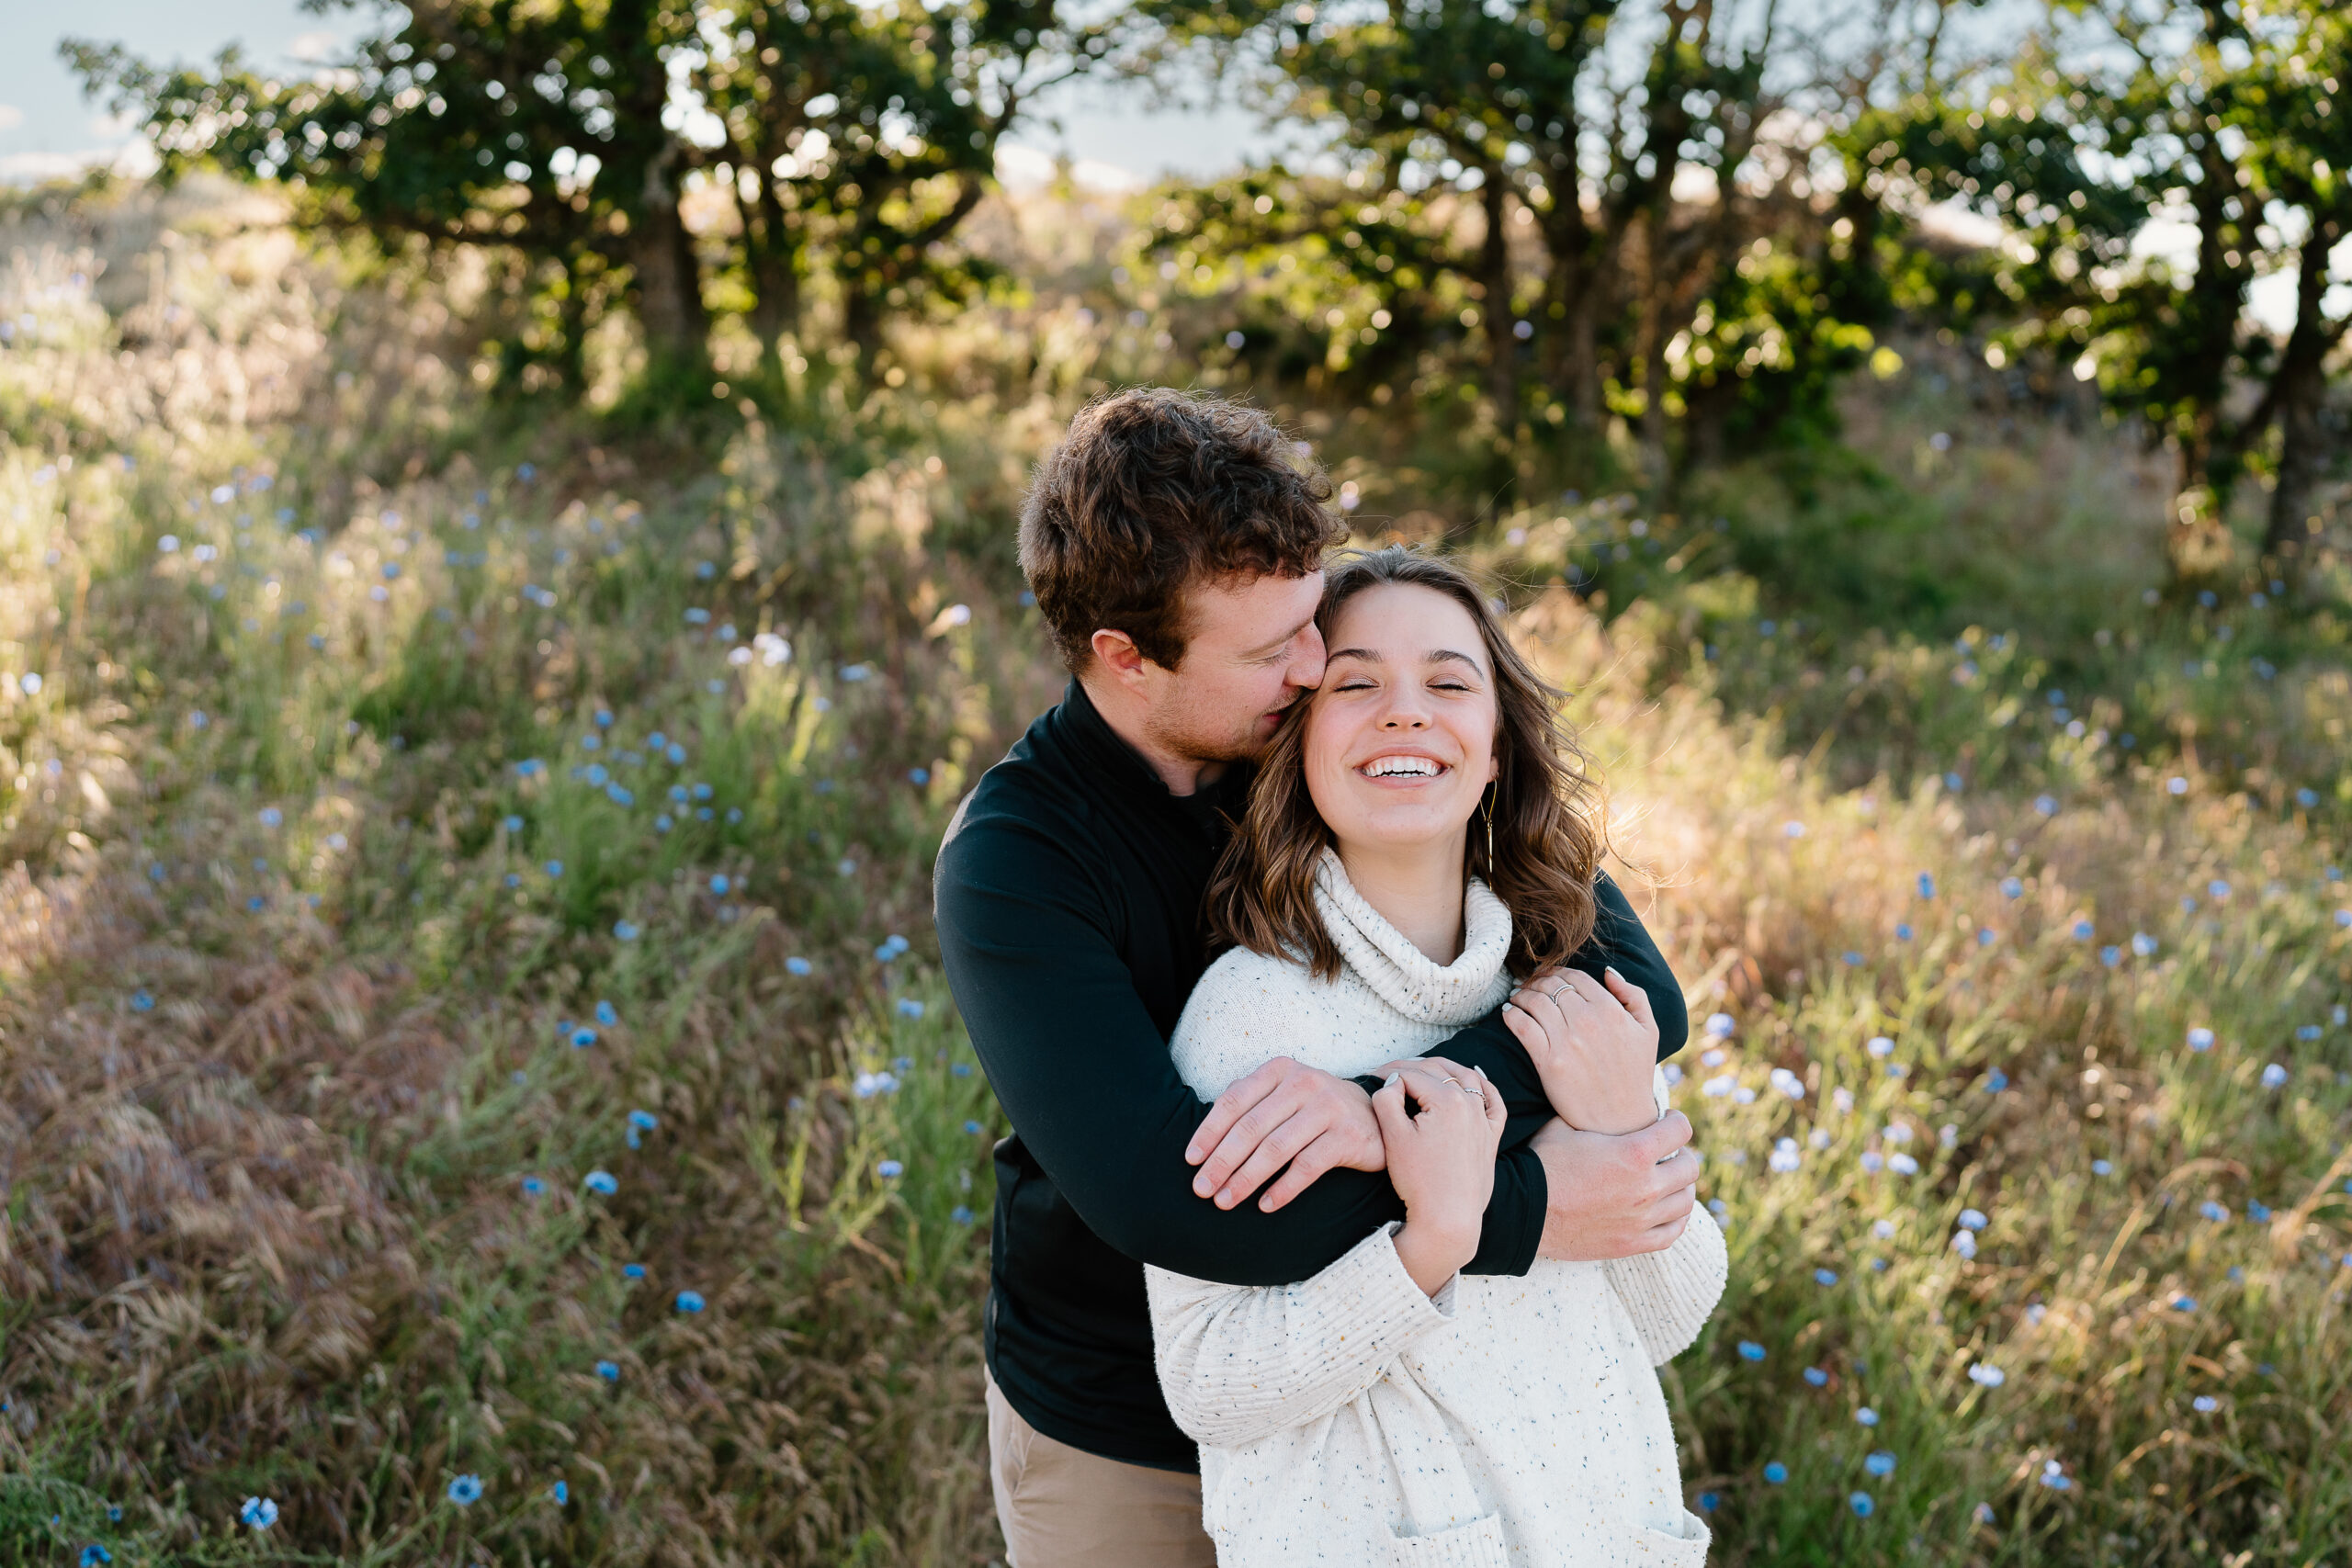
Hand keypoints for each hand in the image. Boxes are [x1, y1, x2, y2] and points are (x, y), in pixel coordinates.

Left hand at [1186, 1057, 1384, 1212]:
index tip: (1191, 1160)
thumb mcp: (1283, 1093)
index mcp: (1279, 1070)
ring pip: (1276, 1149)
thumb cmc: (1316, 1108)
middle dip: (1222, 1162)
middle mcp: (1303, 1083)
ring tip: (1226, 1201)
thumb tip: (1205, 1135)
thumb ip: (1249, 1102)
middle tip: (1202, 1189)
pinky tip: (1265, 1205)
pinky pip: (1307, 1167)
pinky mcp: (1348, 1136)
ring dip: (1246, 1179)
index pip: (1234, 1101)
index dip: (1209, 1132)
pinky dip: (1284, 1188)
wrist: (1376, 1114)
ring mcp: (1328, 1108)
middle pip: (1251, 1128)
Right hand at [1374, 1060, 1505, 1294]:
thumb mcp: (1393, 1137)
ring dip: (1444, 1068)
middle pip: (1437, 1072)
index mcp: (1447, 1099)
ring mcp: (1484, 1120)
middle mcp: (1470, 1104)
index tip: (1369, 1077)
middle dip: (1409, 1068)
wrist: (1448, 1219)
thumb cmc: (1419, 1181)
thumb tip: (1394, 1081)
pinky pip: (1494, 1102)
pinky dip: (1485, 1086)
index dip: (1386, 1074)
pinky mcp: (1491, 1138)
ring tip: (1423, 1069)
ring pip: (1467, 1079)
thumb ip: (1387, 1100)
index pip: (1410, 1074)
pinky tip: (1476, 1078)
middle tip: (1387, 1074)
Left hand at [1504, 965, 1660, 1134]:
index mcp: (1611, 1010)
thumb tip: (1609, 972)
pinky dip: (1511, 1015)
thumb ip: (1633, 996)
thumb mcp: (1648, 1031)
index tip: (1547, 976)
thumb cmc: (1634, 1073)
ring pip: (1534, 1002)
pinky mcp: (1549, 1062)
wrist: (1620, 1119)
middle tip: (1528, 984)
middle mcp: (1588, 1021)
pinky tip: (1509, 1014)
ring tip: (1517, 997)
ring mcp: (1567, 1041)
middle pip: (1551, 986)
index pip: (1575, 976)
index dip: (1557, 972)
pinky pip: (1522, 1027)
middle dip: (1537, 981)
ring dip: (1521, 994)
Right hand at [1530, 1112, 1697, 1261]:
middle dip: (1682, 1154)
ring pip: (1686, 1201)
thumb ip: (1592, 1113)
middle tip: (1669, 1152)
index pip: (1681, 1131)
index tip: (1669, 1121)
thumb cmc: (1543, 1164)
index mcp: (1634, 1153)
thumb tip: (1598, 1097)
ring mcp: (1642, 1219)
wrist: (1524, 1211)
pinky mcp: (1633, 1243)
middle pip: (1690, 1168)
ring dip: (1681, 1186)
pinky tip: (1666, 1209)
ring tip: (1669, 1180)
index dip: (1677, 1121)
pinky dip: (1675, 1218)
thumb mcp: (1565, 1125)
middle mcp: (1646, 1187)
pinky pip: (1673, 1232)